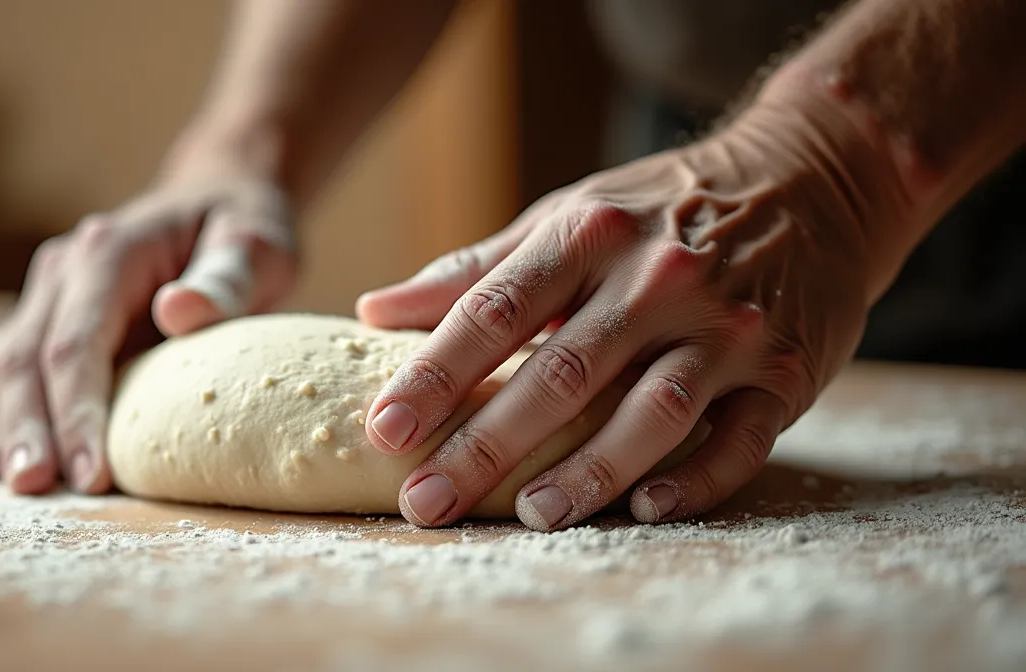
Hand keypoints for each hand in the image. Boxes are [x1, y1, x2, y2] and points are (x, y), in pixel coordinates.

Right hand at [0, 148, 297, 494]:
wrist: (217, 200)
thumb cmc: (242, 230)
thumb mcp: (256, 245)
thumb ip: (225, 279)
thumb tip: (178, 312)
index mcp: (109, 251)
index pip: (76, 343)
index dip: (77, 412)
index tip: (90, 475)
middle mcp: (65, 270)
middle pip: (26, 359)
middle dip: (29, 429)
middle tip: (35, 489)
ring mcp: (49, 294)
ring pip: (2, 367)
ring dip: (3, 428)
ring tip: (14, 486)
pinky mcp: (47, 319)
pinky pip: (7, 372)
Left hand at [358, 95, 905, 529]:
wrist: (815, 178)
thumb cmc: (661, 209)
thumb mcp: (568, 215)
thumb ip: (476, 269)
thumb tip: (375, 311)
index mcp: (590, 234)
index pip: (496, 310)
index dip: (434, 374)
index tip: (383, 429)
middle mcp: (659, 279)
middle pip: (562, 372)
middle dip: (486, 443)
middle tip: (427, 500)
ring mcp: (728, 326)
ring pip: (652, 411)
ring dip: (588, 471)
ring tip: (529, 517)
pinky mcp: (787, 369)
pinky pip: (740, 439)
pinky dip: (694, 480)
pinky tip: (643, 509)